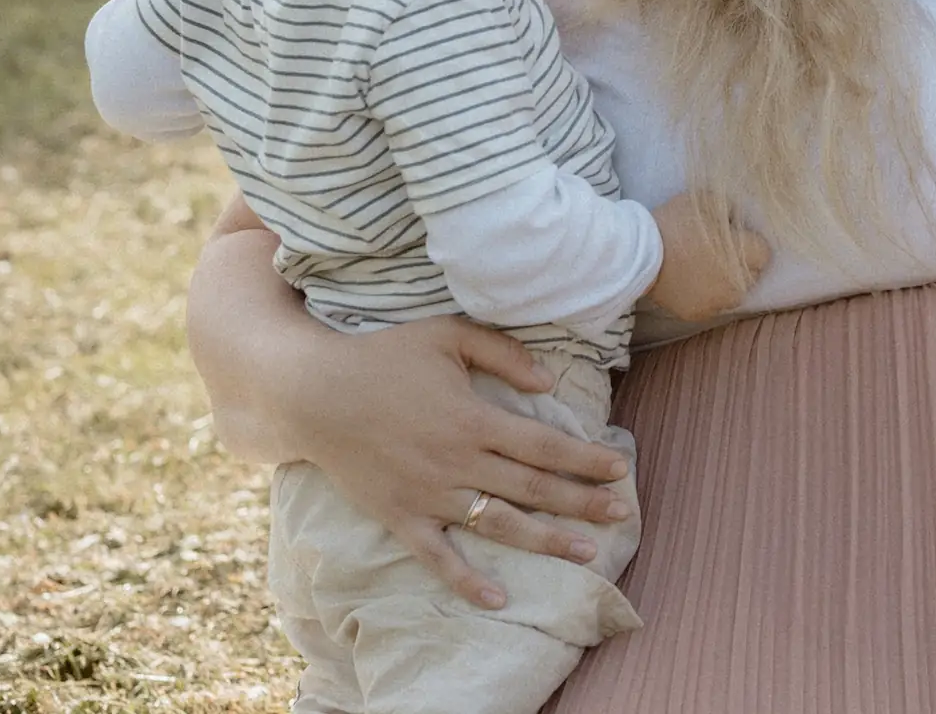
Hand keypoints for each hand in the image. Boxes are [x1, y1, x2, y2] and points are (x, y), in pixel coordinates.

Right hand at [284, 316, 636, 608]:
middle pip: (532, 488)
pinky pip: (438, 557)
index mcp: (474, 418)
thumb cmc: (385, 357)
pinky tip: (498, 598)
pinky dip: (467, 580)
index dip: (585, 459)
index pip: (544, 446)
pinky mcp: (400, 517)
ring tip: (586, 554)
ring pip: (498, 524)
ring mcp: (429, 494)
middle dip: (581, 502)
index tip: (620, 469)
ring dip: (545, 541)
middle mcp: (458, 462)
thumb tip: (549, 383)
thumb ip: (503, 353)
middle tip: (620, 513)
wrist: (315, 393)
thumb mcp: (447, 335)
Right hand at [646, 192, 772, 322]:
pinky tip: (694, 283)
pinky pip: (713, 306)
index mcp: (744, 253)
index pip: (764, 253)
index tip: (738, 238)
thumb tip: (739, 217)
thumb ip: (730, 208)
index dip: (752, 243)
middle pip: (752, 275)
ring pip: (734, 294)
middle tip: (721, 253)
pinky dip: (708, 297)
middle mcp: (737, 282)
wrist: (640, 253)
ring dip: (728, 283)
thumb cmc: (675, 223)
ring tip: (708, 270)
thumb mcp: (706, 201)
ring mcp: (717, 302)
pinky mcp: (698, 314)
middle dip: (743, 264)